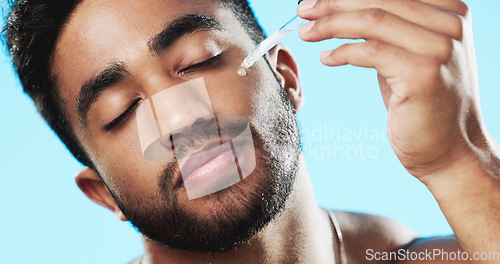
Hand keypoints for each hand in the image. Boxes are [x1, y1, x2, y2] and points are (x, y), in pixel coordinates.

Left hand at [298, 0, 487, 178]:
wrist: (449, 149)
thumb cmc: (423, 103)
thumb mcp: (408, 56)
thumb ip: (388, 31)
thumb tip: (342, 10)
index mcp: (451, 13)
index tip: (318, 1)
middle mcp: (451, 25)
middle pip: (379, 0)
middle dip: (333, 3)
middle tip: (303, 10)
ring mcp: (440, 48)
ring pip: (372, 21)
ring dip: (331, 24)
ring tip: (307, 32)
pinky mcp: (423, 73)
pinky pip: (370, 51)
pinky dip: (342, 51)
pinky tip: (326, 58)